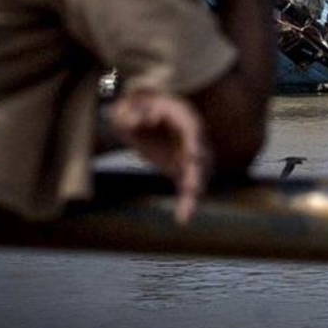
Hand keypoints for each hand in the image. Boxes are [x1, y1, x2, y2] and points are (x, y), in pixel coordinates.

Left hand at [109, 91, 208, 224]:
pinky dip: (188, 203)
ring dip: (195, 194)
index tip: (195, 156)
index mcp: (181, 115)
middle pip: (202, 155)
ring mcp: (190, 154)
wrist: (139, 117)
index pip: (192, 127)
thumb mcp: (125, 109)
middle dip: (198, 173)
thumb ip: (130, 114)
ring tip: (187, 213)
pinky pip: (189, 188)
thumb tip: (145, 122)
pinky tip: (183, 218)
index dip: (196, 141)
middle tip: (194, 190)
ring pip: (199, 176)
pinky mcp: (183, 169)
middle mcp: (192, 136)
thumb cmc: (134, 110)